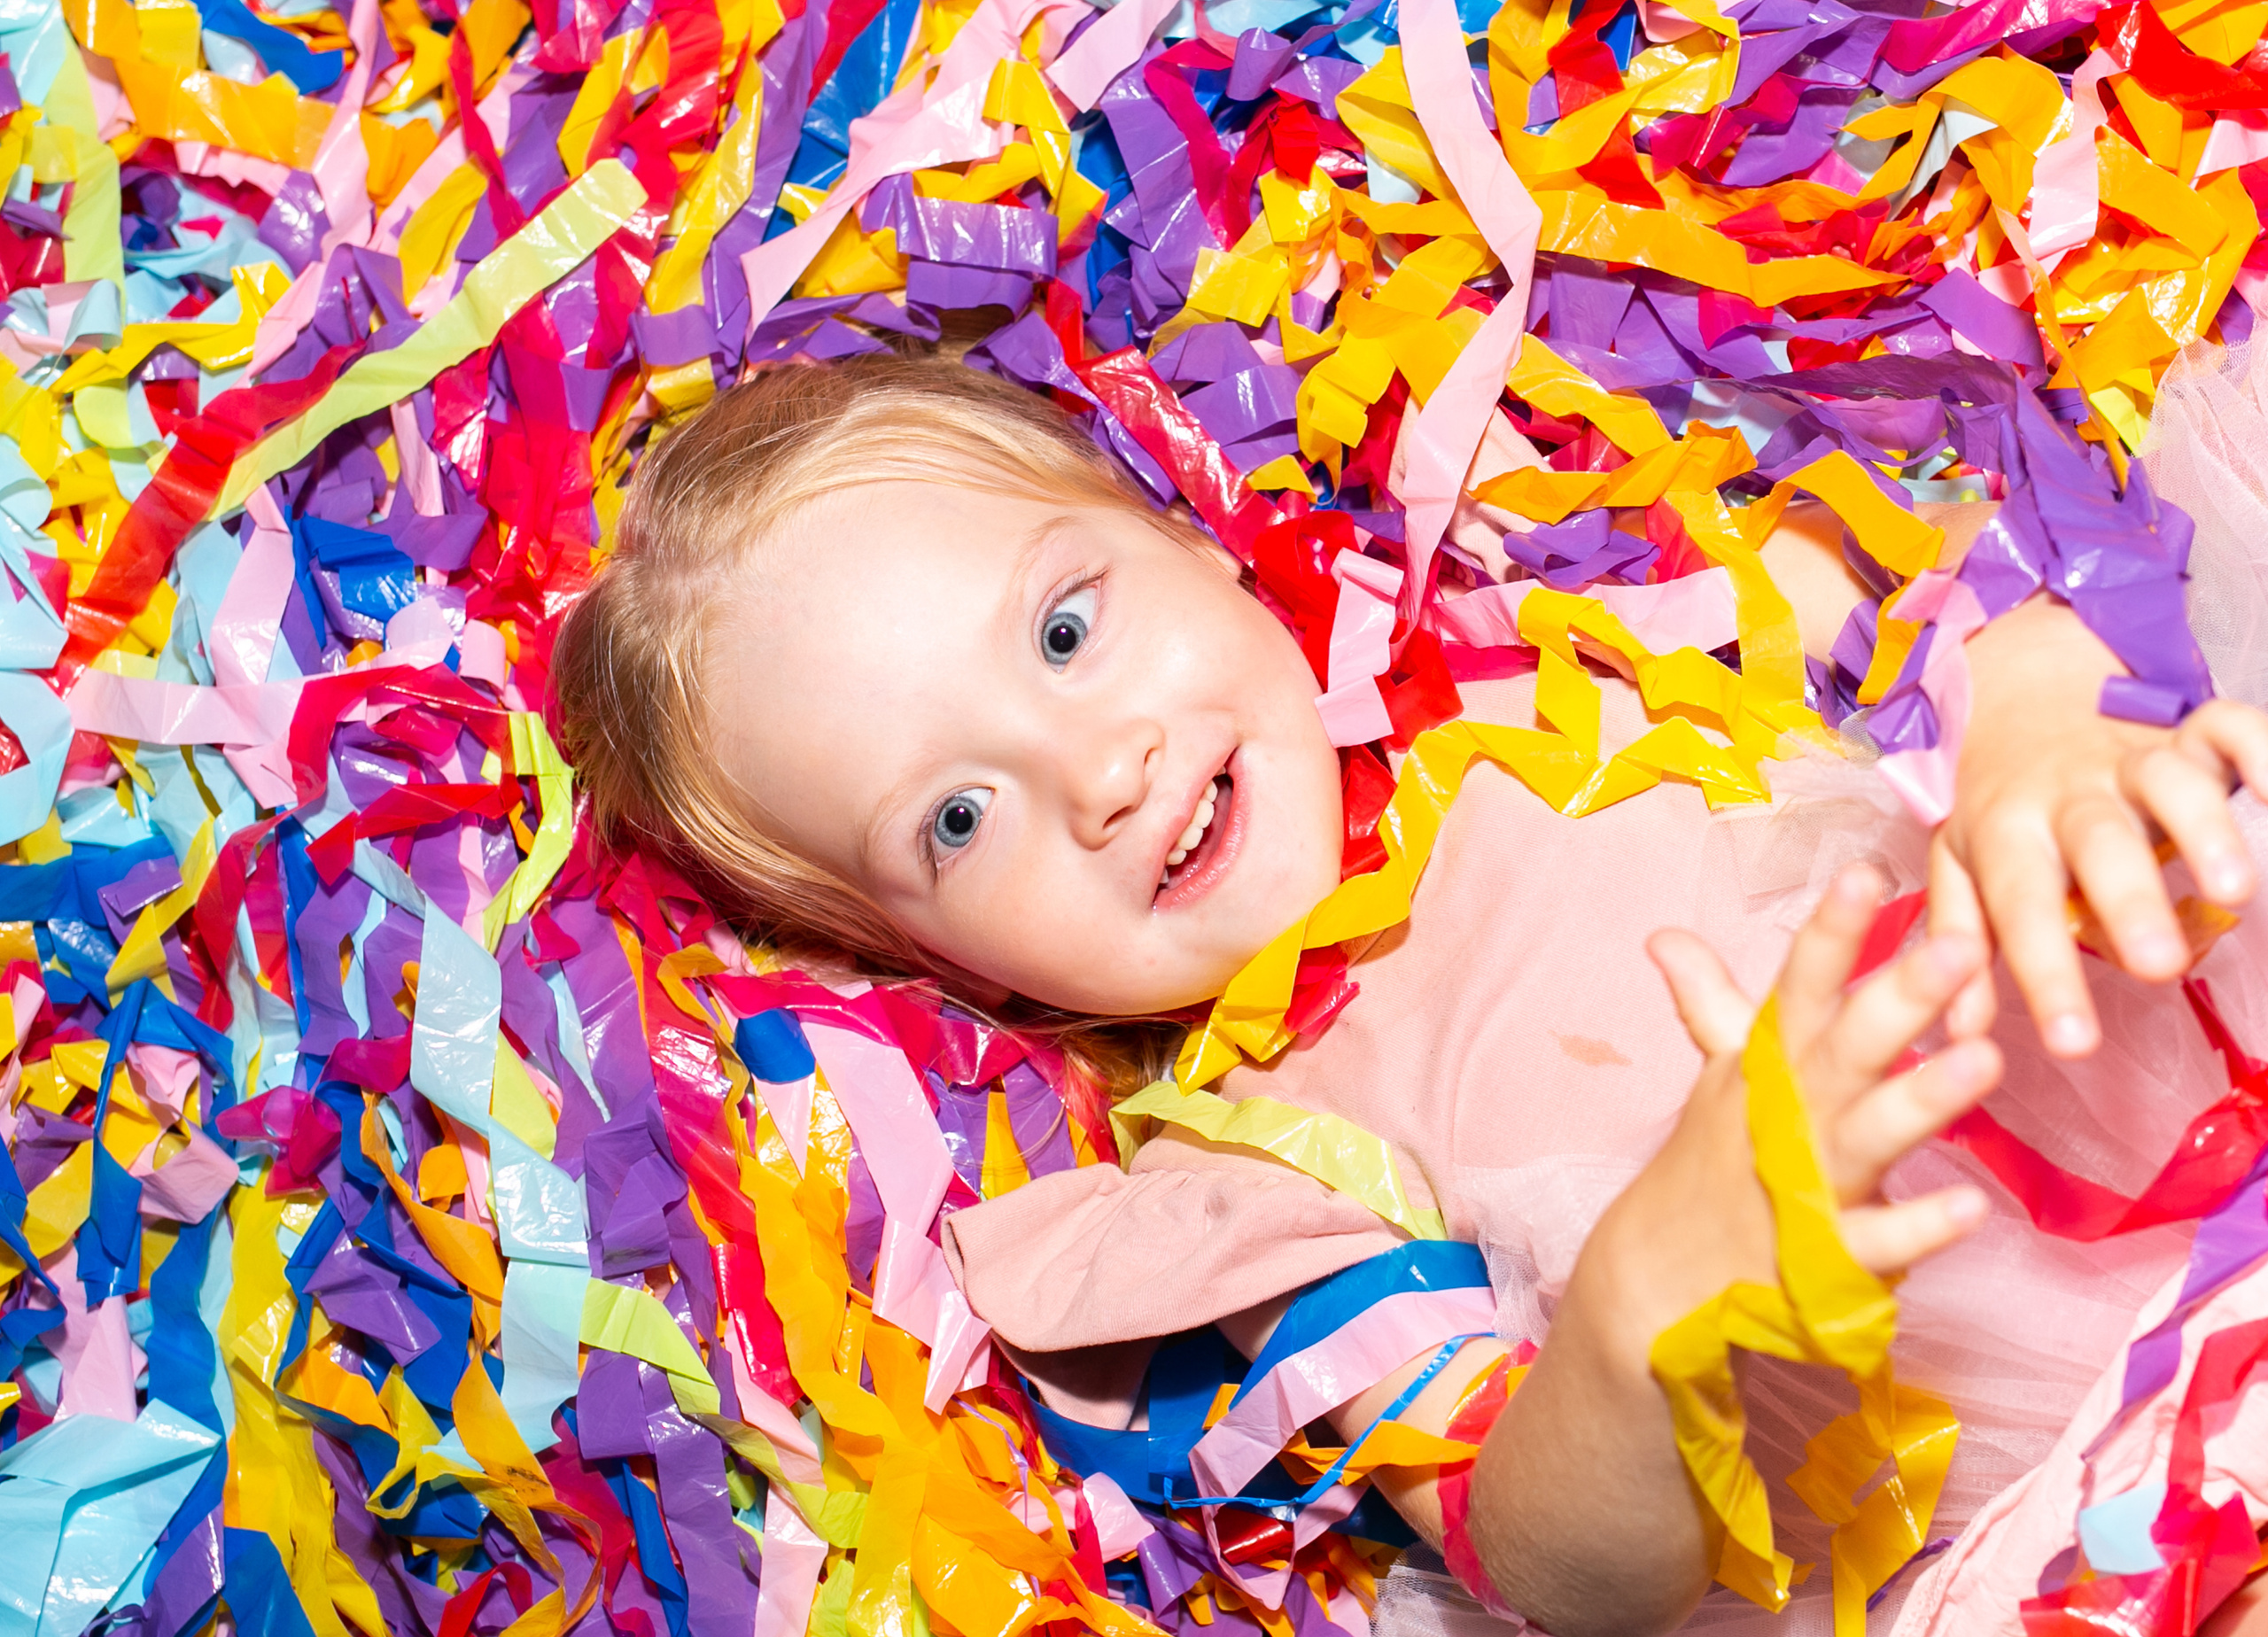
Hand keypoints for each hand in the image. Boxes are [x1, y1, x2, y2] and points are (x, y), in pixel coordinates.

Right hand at [1590, 865, 1999, 1340]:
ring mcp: (1805, 1185)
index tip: (1868, 869)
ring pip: (1869, 1134)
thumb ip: (1710, 1005)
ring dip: (1924, 1098)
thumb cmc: (1711, 1169)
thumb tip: (1666, 935)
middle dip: (1899, 997)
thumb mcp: (1718, 1081)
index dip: (1832, 931)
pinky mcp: (1824, 1260)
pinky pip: (1878, 1242)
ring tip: (1988, 1060)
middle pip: (1845, 1046)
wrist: (1656, 1287)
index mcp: (1769, 1066)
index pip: (1799, 985)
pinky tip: (1972, 1208)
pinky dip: (1920, 1227)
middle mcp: (1789, 1115)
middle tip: (1961, 947)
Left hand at [1931, 595, 2267, 1056]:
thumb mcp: (1962, 870)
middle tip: (2159, 967)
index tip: (2073, 1042)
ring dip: (2203, 830)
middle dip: (2129, 902)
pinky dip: (2260, 750)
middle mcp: (2069, 795)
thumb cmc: (2000, 809)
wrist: (2017, 702)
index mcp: (2008, 833)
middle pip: (2097, 841)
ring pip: (2168, 781)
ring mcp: (2129, 761)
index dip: (2045, 976)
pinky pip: (2226, 728)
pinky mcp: (2184, 733)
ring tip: (2236, 891)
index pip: (2020, 908)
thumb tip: (1961, 1033)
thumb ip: (1962, 945)